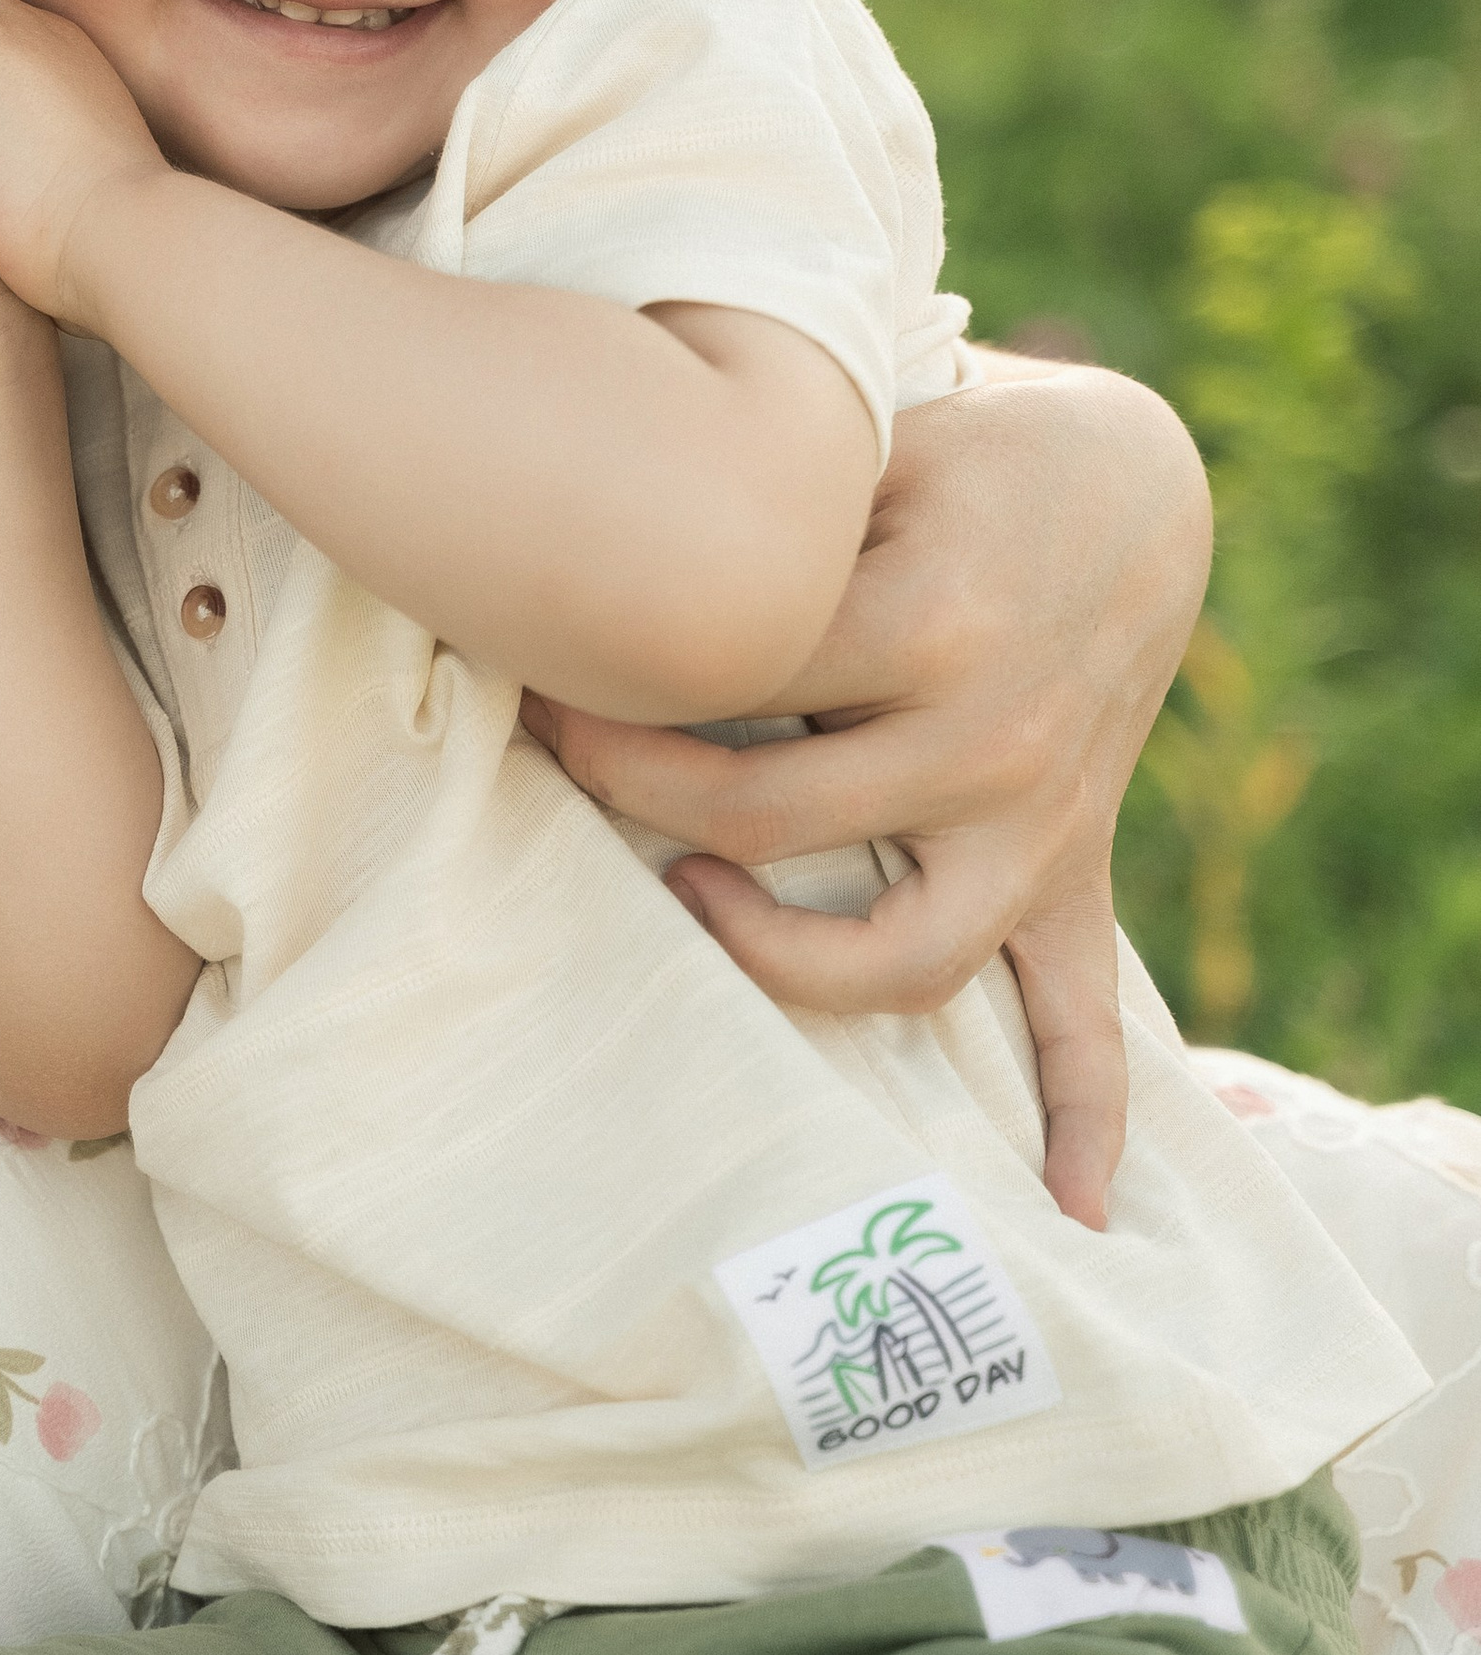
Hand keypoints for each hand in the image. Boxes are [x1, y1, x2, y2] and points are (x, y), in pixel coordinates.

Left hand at [522, 360, 1211, 1228]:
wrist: (1130, 479)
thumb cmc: (953, 455)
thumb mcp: (866, 441)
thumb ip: (754, 498)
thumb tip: (567, 522)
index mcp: (926, 622)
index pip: (719, 678)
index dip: (603, 673)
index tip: (525, 655)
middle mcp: (990, 741)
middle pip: (767, 817)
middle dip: (634, 788)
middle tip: (552, 745)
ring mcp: (1038, 822)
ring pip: (903, 957)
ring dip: (782, 960)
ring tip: (691, 904)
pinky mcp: (1073, 868)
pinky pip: (1087, 1014)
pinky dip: (1085, 1119)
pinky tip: (1068, 1212)